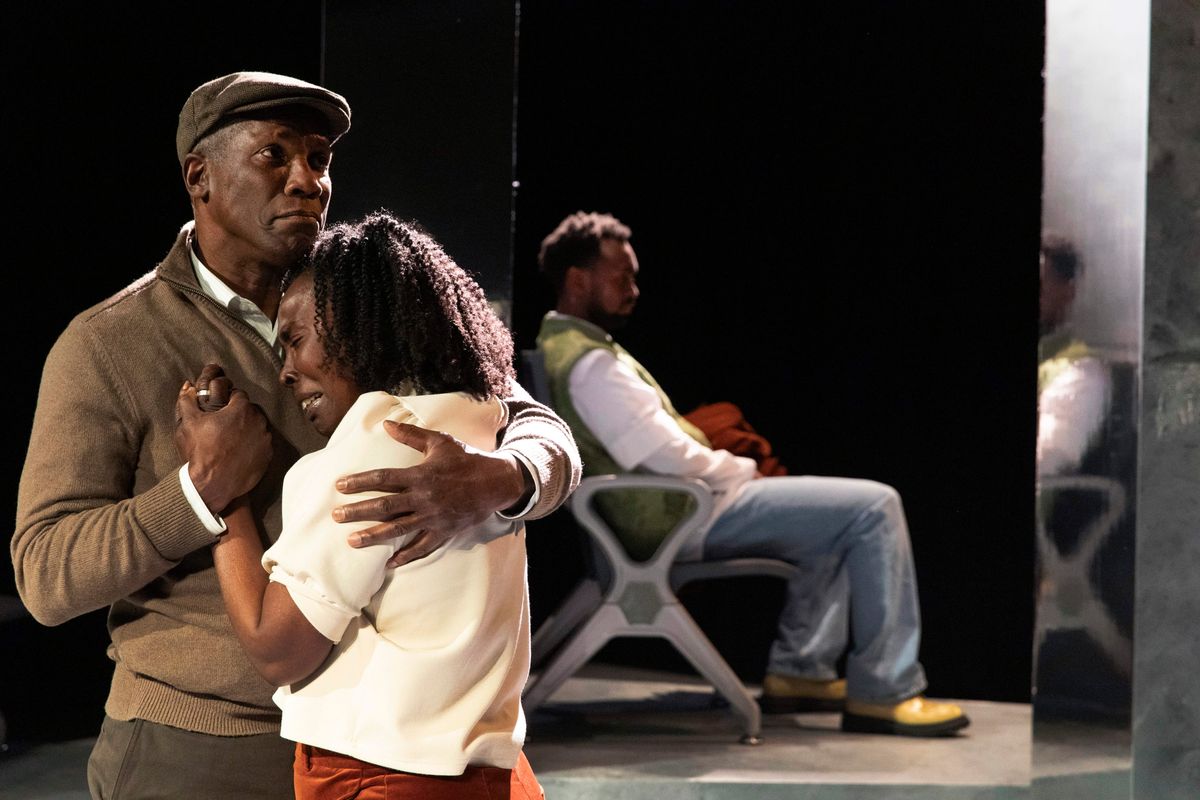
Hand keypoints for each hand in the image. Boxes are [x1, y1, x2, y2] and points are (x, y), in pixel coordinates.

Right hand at [175, 367, 272, 514]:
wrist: (212, 483)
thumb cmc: (200, 451)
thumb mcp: (189, 422)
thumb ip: (188, 400)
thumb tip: (188, 386)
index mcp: (242, 408)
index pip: (238, 395)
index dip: (227, 401)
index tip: (220, 410)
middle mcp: (259, 421)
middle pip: (249, 411)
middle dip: (238, 415)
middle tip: (224, 426)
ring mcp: (265, 439)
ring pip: (257, 427)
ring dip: (247, 429)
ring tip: (231, 440)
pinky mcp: (268, 455)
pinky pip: (261, 444)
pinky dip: (253, 445)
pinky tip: (239, 452)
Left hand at [333, 421, 529, 567]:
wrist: (496, 482)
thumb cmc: (466, 459)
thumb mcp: (440, 442)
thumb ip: (411, 435)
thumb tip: (386, 424)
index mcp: (421, 475)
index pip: (383, 478)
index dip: (359, 481)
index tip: (340, 486)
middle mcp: (424, 498)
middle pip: (384, 506)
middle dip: (357, 511)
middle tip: (336, 516)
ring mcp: (433, 517)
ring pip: (398, 529)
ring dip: (373, 536)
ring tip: (352, 541)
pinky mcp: (444, 531)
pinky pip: (422, 547)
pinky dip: (406, 556)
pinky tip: (389, 563)